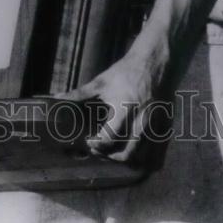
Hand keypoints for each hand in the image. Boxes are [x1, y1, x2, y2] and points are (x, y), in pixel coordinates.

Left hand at [61, 51, 170, 170]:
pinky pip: (157, 153)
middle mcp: (141, 120)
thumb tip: (58, 98)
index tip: (89, 141)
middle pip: (126, 153)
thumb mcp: (101, 82)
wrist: (153, 62)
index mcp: (125, 109)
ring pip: (142, 157)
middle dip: (110, 157)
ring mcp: (155, 125)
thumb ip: (79, 93)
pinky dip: (144, 159)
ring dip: (126, 159)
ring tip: (114, 152)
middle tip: (100, 150)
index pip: (109, 138)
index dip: (96, 144)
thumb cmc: (125, 71)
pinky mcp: (164, 127)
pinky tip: (133, 152)